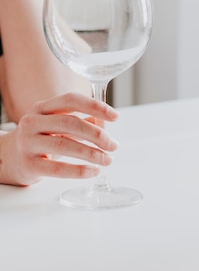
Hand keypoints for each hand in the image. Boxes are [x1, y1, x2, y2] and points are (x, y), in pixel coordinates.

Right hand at [0, 92, 118, 185]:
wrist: (8, 159)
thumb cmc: (40, 138)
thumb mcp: (57, 124)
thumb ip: (80, 122)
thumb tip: (105, 124)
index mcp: (42, 107)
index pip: (71, 100)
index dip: (95, 106)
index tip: (115, 116)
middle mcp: (32, 121)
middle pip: (70, 123)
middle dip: (97, 134)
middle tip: (113, 145)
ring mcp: (28, 143)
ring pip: (65, 145)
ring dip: (92, 153)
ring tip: (107, 159)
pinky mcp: (28, 165)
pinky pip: (58, 169)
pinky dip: (79, 170)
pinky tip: (93, 171)